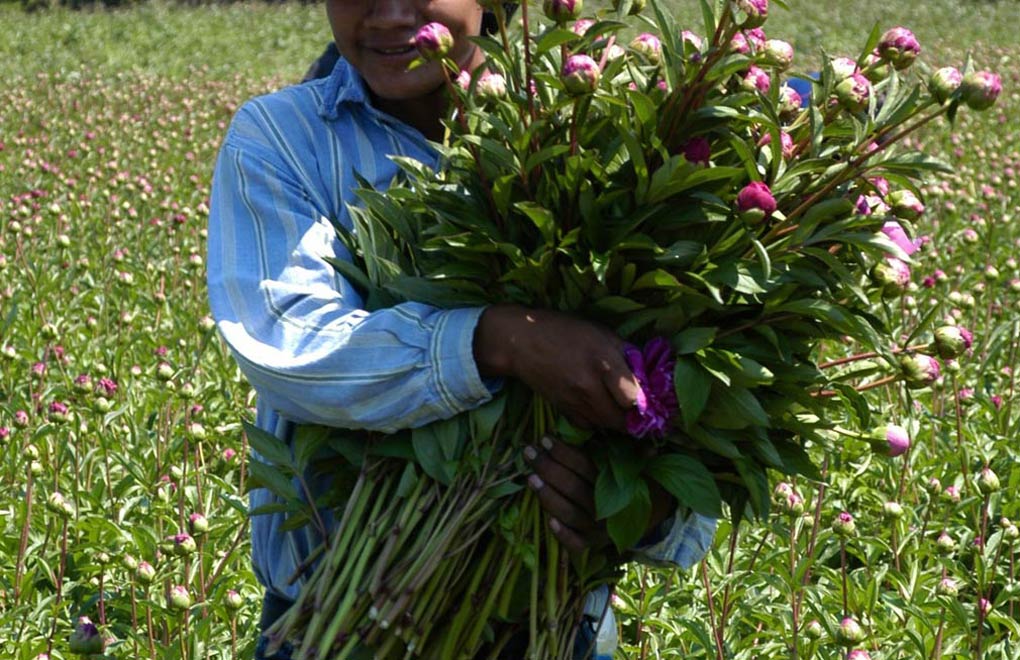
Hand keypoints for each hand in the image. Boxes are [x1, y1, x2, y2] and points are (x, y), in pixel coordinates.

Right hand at [473, 304, 640, 430]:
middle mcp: (589, 387)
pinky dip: (599, 422)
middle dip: (637, 421)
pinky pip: (589, 426)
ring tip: (628, 413)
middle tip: (646, 415)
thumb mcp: (601, 333)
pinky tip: (603, 411)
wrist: (521, 342)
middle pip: (622, 420)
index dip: (647, 402)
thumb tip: (648, 373)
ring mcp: (574, 402)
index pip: (634, 398)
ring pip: (607, 425)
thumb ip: (626, 353)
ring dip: (620, 423)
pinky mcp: (564, 410)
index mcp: (603, 362)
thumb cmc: (565, 331)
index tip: (655, 401)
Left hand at [524, 437, 676, 554]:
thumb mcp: (639, 464)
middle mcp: (608, 509)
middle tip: (529, 452)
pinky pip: (576, 543)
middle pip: (572, 488)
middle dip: (548, 468)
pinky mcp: (593, 545)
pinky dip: (564, 535)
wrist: (655, 516)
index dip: (564, 452)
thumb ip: (631, 448)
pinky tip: (549, 522)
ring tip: (530, 478)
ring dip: (548, 496)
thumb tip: (628, 422)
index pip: (585, 466)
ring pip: (570, 514)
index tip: (545, 438)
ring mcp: (600, 530)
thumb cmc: (639, 481)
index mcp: (617, 485)